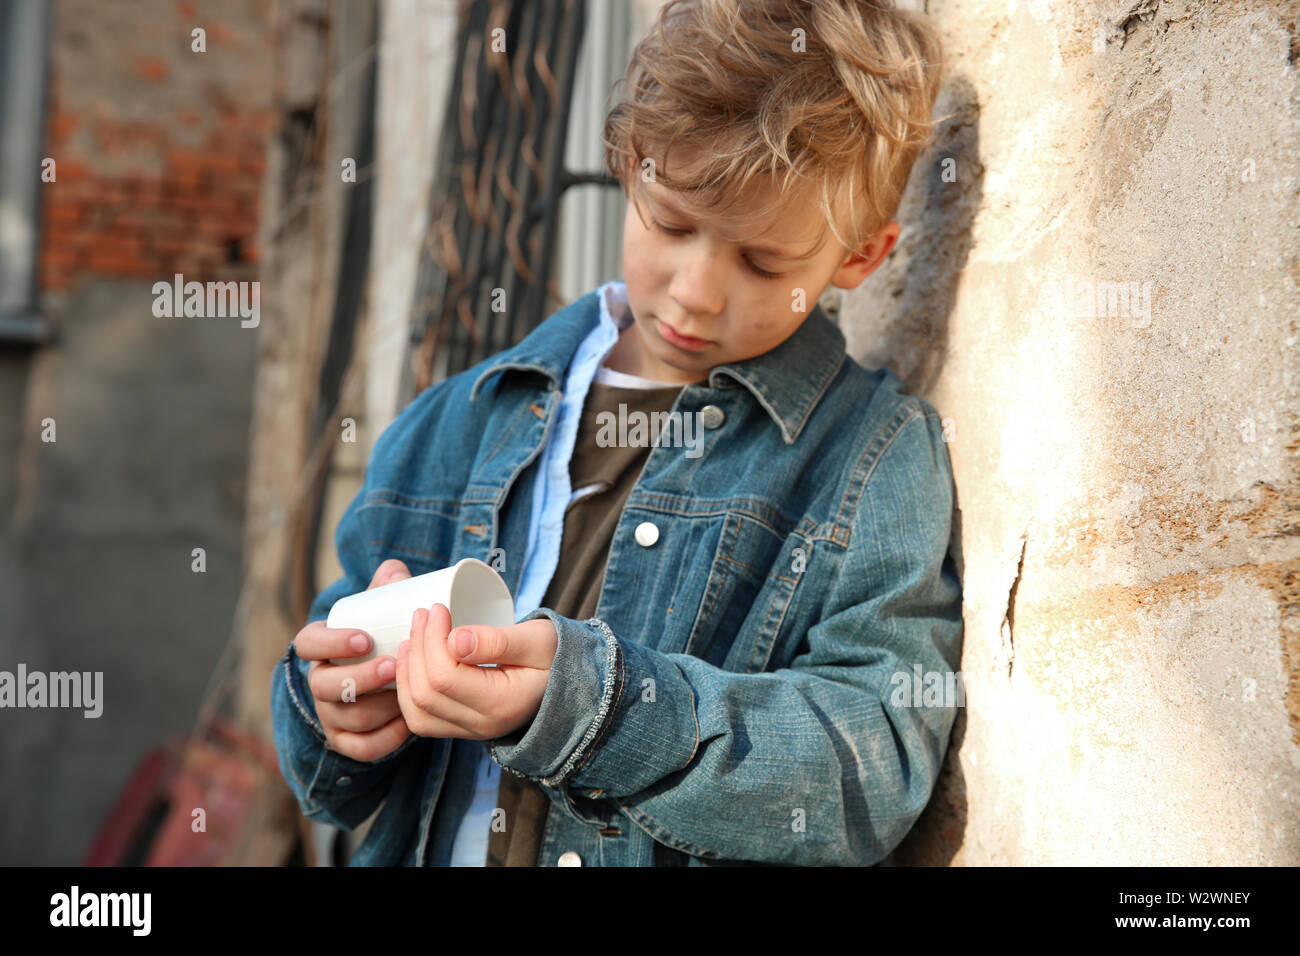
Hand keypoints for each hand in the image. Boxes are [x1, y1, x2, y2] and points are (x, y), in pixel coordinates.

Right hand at [292, 559, 411, 761]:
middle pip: (325, 686)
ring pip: (346, 718)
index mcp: (321, 646)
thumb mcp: (379, 608)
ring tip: (409, 694)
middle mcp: (319, 681)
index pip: (308, 643)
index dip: (332, 642)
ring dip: (379, 708)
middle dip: (360, 678)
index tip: (364, 638)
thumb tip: (397, 572)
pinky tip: (408, 725)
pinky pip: (359, 748)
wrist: (381, 675)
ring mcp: (330, 714)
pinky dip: (385, 740)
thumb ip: (387, 586)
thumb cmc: (380, 634)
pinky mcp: (345, 741)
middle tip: (392, 666)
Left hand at [394, 602, 557, 740]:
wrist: (567, 682)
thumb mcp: (536, 640)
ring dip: (406, 672)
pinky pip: (421, 719)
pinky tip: (412, 663)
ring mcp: (471, 731)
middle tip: (423, 614)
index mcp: (502, 704)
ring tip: (411, 638)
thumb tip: (454, 640)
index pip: (445, 677)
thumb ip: (498, 640)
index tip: (438, 608)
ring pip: (416, 713)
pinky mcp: (462, 728)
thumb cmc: (554, 655)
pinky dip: (408, 691)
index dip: (432, 639)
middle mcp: (483, 725)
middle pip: (425, 694)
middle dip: (417, 649)